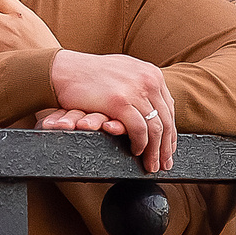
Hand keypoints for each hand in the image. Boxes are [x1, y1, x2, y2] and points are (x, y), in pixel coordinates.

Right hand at [50, 51, 177, 170]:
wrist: (65, 69)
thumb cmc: (90, 74)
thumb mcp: (124, 72)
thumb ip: (140, 85)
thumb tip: (154, 102)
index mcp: (152, 74)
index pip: (168, 109)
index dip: (170, 132)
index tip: (168, 149)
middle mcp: (149, 80)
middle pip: (165, 120)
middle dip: (166, 147)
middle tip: (164, 164)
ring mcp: (136, 90)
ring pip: (155, 128)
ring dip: (154, 151)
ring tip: (151, 165)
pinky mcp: (120, 101)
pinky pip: (139, 130)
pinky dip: (140, 144)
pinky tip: (135, 151)